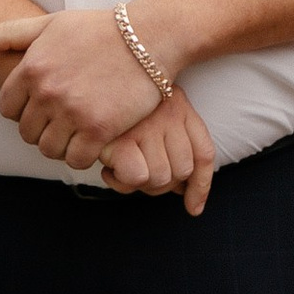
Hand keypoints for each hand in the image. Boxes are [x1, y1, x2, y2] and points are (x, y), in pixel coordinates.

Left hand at [0, 5, 173, 170]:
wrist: (148, 36)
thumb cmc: (99, 28)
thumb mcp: (50, 24)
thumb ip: (7, 34)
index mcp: (31, 68)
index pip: (6, 109)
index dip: (23, 111)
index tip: (44, 106)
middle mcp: (47, 92)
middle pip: (27, 133)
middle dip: (43, 130)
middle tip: (64, 122)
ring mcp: (72, 112)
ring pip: (49, 150)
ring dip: (61, 146)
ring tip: (77, 133)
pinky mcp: (99, 129)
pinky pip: (76, 159)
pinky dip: (83, 156)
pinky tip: (94, 142)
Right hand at [101, 94, 216, 217]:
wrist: (90, 85)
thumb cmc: (119, 111)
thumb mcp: (155, 118)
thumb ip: (176, 148)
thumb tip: (186, 196)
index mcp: (181, 109)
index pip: (203, 154)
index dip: (200, 187)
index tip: (192, 207)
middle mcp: (169, 116)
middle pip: (182, 172)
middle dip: (161, 184)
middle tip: (138, 173)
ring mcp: (147, 126)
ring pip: (160, 178)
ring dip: (139, 183)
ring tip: (122, 167)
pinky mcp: (122, 138)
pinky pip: (136, 177)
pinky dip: (121, 182)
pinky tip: (110, 169)